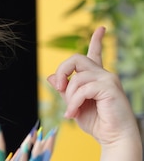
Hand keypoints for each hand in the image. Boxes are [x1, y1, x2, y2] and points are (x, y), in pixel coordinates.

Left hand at [47, 27, 137, 145]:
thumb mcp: (74, 105)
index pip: (96, 53)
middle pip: (76, 58)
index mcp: (97, 77)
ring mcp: (108, 79)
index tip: (101, 28)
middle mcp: (104, 74)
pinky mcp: (109, 88)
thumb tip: (51, 77)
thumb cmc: (97, 122)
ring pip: (76, 77)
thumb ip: (65, 91)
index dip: (97, 40)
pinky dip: (73, 103)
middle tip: (59, 89)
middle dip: (62, 71)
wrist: (114, 137)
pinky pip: (82, 89)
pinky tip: (73, 114)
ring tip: (71, 111)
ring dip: (68, 97)